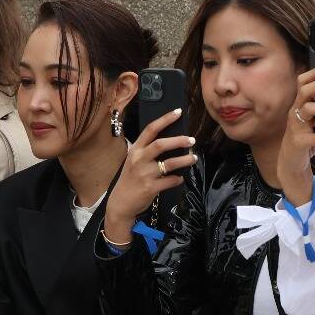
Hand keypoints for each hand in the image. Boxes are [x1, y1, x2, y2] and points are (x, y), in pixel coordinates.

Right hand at [99, 111, 195, 250]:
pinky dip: (178, 179)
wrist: (121, 202)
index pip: (150, 129)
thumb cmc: (130, 179)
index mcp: (135, 149)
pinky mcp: (150, 188)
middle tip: (191, 140)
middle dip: (179, 140)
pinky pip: (170, 181)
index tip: (178, 112)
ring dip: (184, 160)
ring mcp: (144, 174)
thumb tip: (171, 140)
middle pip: (161, 144)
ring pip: (169, 163)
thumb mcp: (134, 161)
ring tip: (193, 158)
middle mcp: (139, 159)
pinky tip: (180, 178)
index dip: (165, 119)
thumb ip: (147, 151)